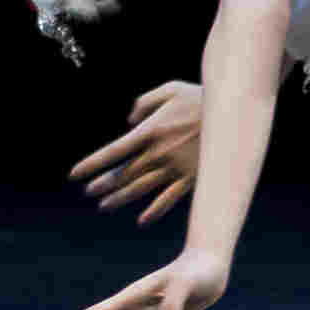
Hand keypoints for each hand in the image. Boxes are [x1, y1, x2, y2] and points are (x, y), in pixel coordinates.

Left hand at [68, 82, 202, 226]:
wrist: (235, 113)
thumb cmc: (201, 96)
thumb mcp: (171, 89)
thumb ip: (144, 102)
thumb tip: (129, 120)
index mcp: (150, 131)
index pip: (113, 152)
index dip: (92, 164)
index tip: (74, 175)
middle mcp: (158, 154)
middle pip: (124, 174)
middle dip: (104, 184)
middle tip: (89, 193)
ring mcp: (175, 169)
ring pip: (141, 188)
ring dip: (121, 199)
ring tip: (104, 206)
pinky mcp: (192, 178)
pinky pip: (169, 199)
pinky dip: (154, 211)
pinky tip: (142, 220)